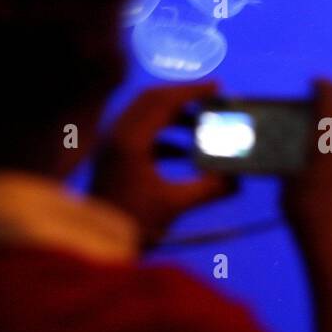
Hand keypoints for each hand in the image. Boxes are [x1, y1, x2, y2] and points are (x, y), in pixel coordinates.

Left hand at [90, 82, 236, 247]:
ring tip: (203, 126)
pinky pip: (141, 133)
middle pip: (152, 99)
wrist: (94, 243)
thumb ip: (208, 188)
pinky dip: (164, 135)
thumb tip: (237, 180)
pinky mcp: (113, 156)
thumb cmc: (132, 223)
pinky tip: (186, 152)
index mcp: (130, 139)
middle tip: (211, 100)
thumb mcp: (175, 204)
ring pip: (146, 115)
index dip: (193, 91)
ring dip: (174, 116)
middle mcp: (117, 133)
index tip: (219, 88)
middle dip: (184, 97)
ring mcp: (112, 143)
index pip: (164, 100)